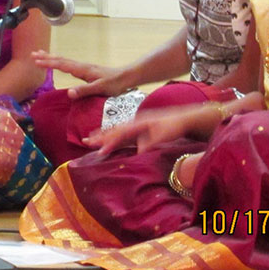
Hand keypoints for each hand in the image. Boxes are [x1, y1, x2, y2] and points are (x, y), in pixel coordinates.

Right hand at [31, 50, 130, 98]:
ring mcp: (84, 68)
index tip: (35, 61)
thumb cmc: (115, 84)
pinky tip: (59, 63)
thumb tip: (69, 92)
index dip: (48, 63)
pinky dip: (60, 61)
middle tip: (32, 54)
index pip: (62, 65)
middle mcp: (82, 66)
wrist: (128, 76)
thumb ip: (84, 90)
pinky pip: (69, 64)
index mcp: (83, 70)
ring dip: (51, 57)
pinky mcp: (87, 70)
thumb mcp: (100, 89)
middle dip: (46, 57)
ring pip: (64, 60)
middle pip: (60, 60)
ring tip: (41, 54)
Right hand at [84, 105, 198, 155]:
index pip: (120, 133)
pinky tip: (108, 140)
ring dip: (103, 135)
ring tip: (90, 139)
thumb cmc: (174, 125)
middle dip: (99, 136)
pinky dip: (112, 136)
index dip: (109, 141)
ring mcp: (137, 125)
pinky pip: (123, 133)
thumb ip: (151, 142)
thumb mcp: (164, 134)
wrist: (184, 118)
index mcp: (139, 123)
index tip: (99, 149)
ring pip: (116, 131)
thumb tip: (139, 152)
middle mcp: (135, 122)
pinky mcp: (140, 130)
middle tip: (85, 142)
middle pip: (114, 130)